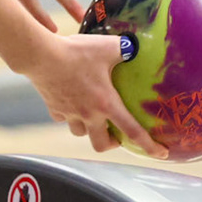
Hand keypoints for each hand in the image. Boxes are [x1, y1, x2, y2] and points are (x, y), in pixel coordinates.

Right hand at [19, 32, 166, 157]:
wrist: (41, 56)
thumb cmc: (76, 52)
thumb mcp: (107, 46)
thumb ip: (124, 49)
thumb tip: (134, 47)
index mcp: (106, 104)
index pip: (133, 131)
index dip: (149, 146)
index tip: (160, 154)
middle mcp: (88, 114)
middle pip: (101, 144)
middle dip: (111, 143)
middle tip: (115, 133)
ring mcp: (70, 113)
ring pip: (80, 133)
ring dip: (88, 129)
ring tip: (92, 116)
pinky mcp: (54, 107)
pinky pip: (63, 118)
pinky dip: (69, 115)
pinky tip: (71, 102)